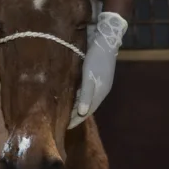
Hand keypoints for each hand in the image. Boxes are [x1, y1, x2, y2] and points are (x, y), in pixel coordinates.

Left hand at [68, 12, 127, 128]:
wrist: (106, 40)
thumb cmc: (96, 59)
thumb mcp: (89, 77)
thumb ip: (85, 95)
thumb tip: (81, 113)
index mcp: (100, 93)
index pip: (87, 112)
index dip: (77, 120)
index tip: (65, 128)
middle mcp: (101, 91)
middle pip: (87, 107)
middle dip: (76, 115)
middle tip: (62, 121)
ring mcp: (100, 83)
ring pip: (87, 99)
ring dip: (77, 106)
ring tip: (65, 111)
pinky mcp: (96, 76)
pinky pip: (86, 91)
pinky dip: (79, 96)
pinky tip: (72, 95)